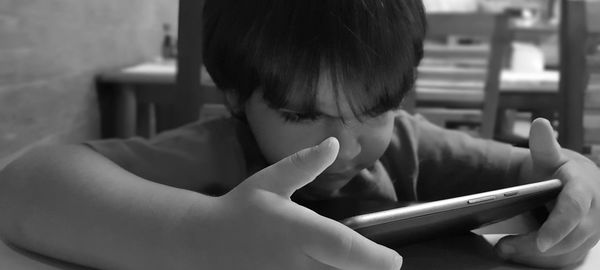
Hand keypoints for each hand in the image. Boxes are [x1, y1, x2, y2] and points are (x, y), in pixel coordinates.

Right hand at [185, 137, 402, 269]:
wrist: (199, 243)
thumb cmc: (239, 210)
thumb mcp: (269, 182)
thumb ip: (304, 165)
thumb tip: (334, 143)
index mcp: (298, 232)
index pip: (346, 249)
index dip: (376, 259)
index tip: (394, 260)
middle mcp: (296, 264)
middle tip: (375, 265)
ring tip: (350, 267)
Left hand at [496, 119, 599, 267]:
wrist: (572, 182)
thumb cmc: (558, 170)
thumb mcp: (549, 156)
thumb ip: (544, 144)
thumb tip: (539, 124)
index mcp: (586, 188)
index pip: (575, 209)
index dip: (559, 226)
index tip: (541, 241)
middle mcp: (595, 213)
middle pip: (569, 237)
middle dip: (536, 246)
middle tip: (504, 246)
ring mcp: (592, 232)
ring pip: (566, 252)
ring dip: (534, 256)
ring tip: (504, 249)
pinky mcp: (583, 244)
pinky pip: (563, 259)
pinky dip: (539, 260)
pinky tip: (515, 253)